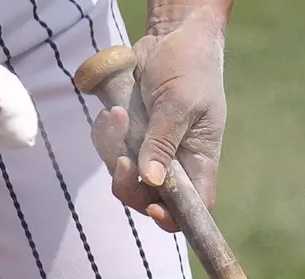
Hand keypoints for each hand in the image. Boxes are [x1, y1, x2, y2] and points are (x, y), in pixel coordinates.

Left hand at [91, 20, 226, 231]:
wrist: (172, 35)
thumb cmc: (190, 67)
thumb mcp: (179, 104)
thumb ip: (163, 143)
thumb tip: (152, 181)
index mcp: (199, 160)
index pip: (193, 206)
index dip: (173, 217)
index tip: (153, 207)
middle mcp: (176, 161)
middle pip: (148, 198)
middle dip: (129, 184)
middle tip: (122, 161)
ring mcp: (151, 150)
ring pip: (124, 175)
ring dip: (113, 150)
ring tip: (118, 115)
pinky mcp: (131, 137)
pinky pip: (109, 151)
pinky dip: (106, 135)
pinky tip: (112, 112)